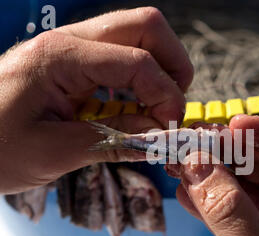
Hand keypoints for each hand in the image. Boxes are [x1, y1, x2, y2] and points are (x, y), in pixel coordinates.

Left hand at [0, 7, 192, 193]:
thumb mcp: (53, 154)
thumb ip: (112, 142)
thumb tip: (159, 137)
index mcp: (59, 57)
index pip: (136, 61)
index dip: (165, 94)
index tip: (170, 127)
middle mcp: (69, 41)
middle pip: (146, 28)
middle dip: (173, 66)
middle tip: (172, 107)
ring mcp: (72, 49)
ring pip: (138, 37)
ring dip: (159, 71)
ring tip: (156, 110)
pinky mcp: (74, 64)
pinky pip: (121, 58)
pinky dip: (140, 81)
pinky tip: (136, 109)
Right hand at [169, 115, 258, 235]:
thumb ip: (233, 216)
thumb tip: (198, 165)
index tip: (238, 126)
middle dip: (237, 157)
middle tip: (200, 141)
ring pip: (252, 196)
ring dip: (217, 178)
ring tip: (185, 162)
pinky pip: (236, 219)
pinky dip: (210, 205)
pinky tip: (188, 192)